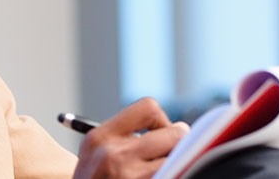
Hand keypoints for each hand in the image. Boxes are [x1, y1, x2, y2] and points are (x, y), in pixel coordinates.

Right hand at [72, 97, 189, 178]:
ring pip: (180, 160)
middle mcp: (112, 155)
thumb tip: (181, 132)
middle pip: (174, 133)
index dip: (162, 122)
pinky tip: (165, 178)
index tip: (161, 137)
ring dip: (178, 166)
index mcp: (99, 138)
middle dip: (179, 146)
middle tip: (173, 158)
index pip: (148, 108)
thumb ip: (127, 141)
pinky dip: (176, 177)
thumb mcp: (97, 158)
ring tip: (167, 172)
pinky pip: (176, 176)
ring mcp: (128, 177)